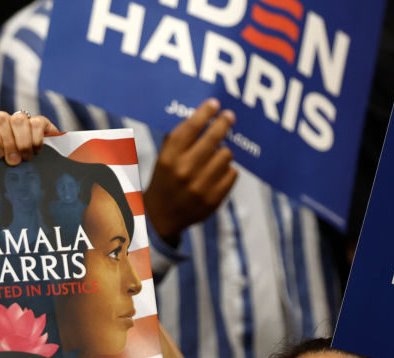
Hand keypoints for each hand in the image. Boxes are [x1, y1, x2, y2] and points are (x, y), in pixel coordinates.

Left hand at [0, 111, 60, 164]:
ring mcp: (20, 119)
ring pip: (19, 120)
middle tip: (14, 161)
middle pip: (0, 119)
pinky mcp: (39, 121)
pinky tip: (36, 150)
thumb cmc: (10, 168)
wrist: (33, 167)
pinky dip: (36, 139)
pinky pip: (36, 123)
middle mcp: (2, 121)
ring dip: (23, 142)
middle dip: (8, 143)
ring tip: (26, 157)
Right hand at [144, 98, 237, 240]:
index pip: (190, 128)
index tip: (215, 104)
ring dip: (224, 152)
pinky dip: (227, 170)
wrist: (162, 217)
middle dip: (223, 123)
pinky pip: (232, 173)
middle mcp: (184, 171)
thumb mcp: (163, 158)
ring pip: (226, 155)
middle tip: (229, 117)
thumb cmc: (165, 179)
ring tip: (218, 153)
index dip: (205, 113)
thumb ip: (179, 139)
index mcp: (169, 158)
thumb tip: (203, 115)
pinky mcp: (213, 199)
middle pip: (213, 138)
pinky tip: (219, 171)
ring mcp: (200, 187)